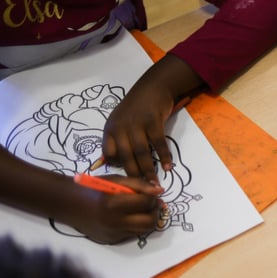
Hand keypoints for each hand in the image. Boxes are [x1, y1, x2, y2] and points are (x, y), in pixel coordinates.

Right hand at [62, 175, 163, 243]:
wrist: (68, 204)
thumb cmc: (93, 188)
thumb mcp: (115, 180)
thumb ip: (138, 184)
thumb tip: (159, 191)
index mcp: (113, 203)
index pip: (146, 202)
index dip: (153, 196)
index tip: (152, 192)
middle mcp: (114, 222)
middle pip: (149, 221)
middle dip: (155, 211)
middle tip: (153, 203)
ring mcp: (113, 233)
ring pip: (143, 230)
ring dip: (148, 219)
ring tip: (144, 210)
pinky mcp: (111, 240)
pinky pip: (132, 234)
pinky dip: (136, 225)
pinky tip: (130, 217)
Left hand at [103, 55, 201, 181]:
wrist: (152, 87)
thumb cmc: (136, 107)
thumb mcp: (120, 120)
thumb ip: (116, 139)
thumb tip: (110, 161)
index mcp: (110, 128)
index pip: (108, 152)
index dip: (116, 165)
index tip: (124, 176)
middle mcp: (121, 126)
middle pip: (126, 155)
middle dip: (134, 174)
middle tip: (141, 189)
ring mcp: (137, 123)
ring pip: (141, 152)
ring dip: (148, 170)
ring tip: (154, 183)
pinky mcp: (153, 121)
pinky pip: (158, 144)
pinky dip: (164, 156)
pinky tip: (168, 166)